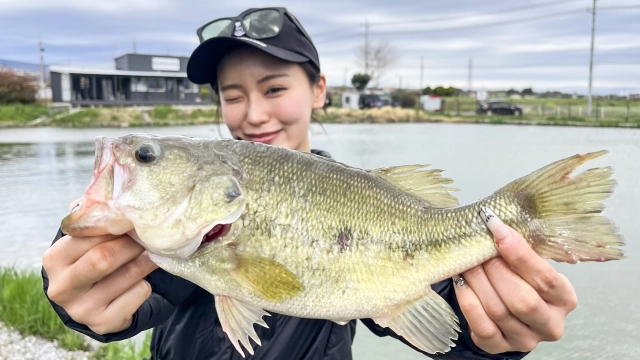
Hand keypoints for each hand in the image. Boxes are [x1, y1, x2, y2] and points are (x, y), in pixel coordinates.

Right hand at [42, 199, 157, 334]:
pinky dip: (147, 282)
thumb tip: (111, 190)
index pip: (88, 235)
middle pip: (105, 258)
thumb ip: (93, 218)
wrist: (91, 304)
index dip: (115, 225)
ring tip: (154, 252)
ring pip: (128, 276)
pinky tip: (143, 279)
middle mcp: (62, 287)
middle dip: (132, 244)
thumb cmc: (90, 261)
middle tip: (148, 236)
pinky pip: (139, 294)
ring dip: (147, 261)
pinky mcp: (103, 323)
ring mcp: (81, 309)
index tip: (133, 218)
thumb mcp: (84, 242)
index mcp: (54, 259)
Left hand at [453, 213, 577, 353]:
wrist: (508, 310)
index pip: (544, 277)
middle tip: (477, 247)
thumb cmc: (520, 279)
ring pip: (498, 311)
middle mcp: (550, 324)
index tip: (495, 228)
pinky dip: (468, 301)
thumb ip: (519, 249)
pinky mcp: (499, 347)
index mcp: (564, 298)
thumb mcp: (529, 264)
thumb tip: (495, 221)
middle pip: (521, 299)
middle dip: (494, 269)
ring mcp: (525, 339)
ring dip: (477, 281)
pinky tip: (461, 282)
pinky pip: (481, 326)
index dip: (518, 252)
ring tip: (466, 261)